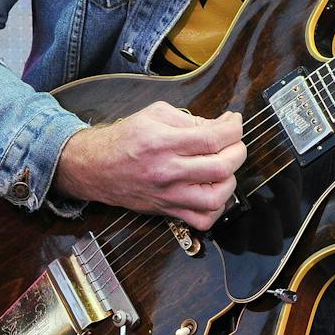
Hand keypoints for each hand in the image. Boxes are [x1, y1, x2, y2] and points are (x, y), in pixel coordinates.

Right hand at [53, 100, 245, 230]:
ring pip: (216, 198)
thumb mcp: (155, 114)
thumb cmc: (125, 138)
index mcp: (163, 142)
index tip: (234, 122)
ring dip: (230, 180)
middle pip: (220, 167)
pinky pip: (202, 220)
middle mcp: (167, 171)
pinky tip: (215, 190)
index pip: (212, 138)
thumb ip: (189, 119)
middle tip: (234, 142)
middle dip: (238, 151)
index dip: (233, 129)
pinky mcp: (168, 210)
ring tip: (224, 166)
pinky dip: (217, 208)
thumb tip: (219, 128)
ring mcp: (168, 195)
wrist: (96, 167)